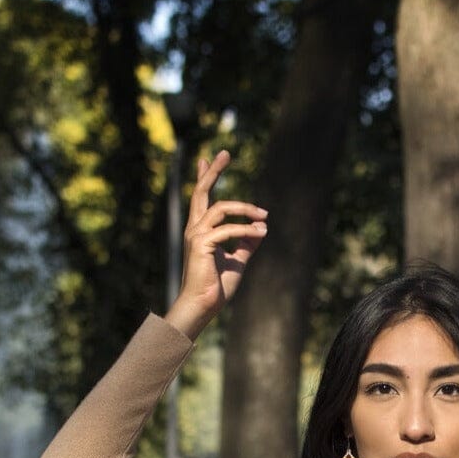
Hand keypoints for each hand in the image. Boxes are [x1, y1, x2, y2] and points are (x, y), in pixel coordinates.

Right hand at [165, 149, 267, 337]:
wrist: (203, 304)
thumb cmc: (216, 286)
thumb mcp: (237, 260)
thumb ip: (247, 242)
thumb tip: (261, 228)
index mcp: (200, 231)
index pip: (202, 199)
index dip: (205, 177)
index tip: (208, 158)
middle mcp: (194, 229)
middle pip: (202, 192)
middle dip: (214, 171)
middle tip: (226, 153)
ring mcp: (196, 235)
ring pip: (221, 208)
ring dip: (245, 209)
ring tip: (263, 215)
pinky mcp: (201, 244)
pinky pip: (227, 230)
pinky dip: (246, 229)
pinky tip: (260, 231)